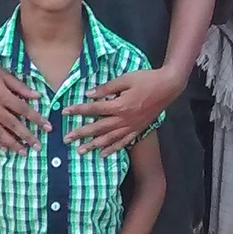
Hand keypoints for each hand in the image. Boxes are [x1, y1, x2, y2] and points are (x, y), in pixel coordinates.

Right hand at [0, 50, 44, 153]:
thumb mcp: (2, 73)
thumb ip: (19, 86)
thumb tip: (37, 96)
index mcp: (2, 95)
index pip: (24, 110)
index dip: (37, 119)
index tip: (48, 127)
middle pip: (13, 125)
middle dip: (27, 137)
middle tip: (38, 147)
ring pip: (0, 133)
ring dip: (13, 144)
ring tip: (23, 152)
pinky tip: (4, 147)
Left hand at [64, 66, 181, 153]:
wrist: (168, 87)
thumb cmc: (146, 79)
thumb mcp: (126, 79)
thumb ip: (107, 88)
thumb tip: (89, 94)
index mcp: (119, 105)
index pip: (94, 109)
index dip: (78, 110)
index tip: (64, 111)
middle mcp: (124, 119)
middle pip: (98, 128)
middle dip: (81, 133)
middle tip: (66, 139)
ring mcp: (131, 127)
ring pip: (109, 139)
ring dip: (93, 145)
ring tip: (80, 151)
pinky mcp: (138, 130)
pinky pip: (123, 142)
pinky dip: (112, 149)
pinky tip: (103, 154)